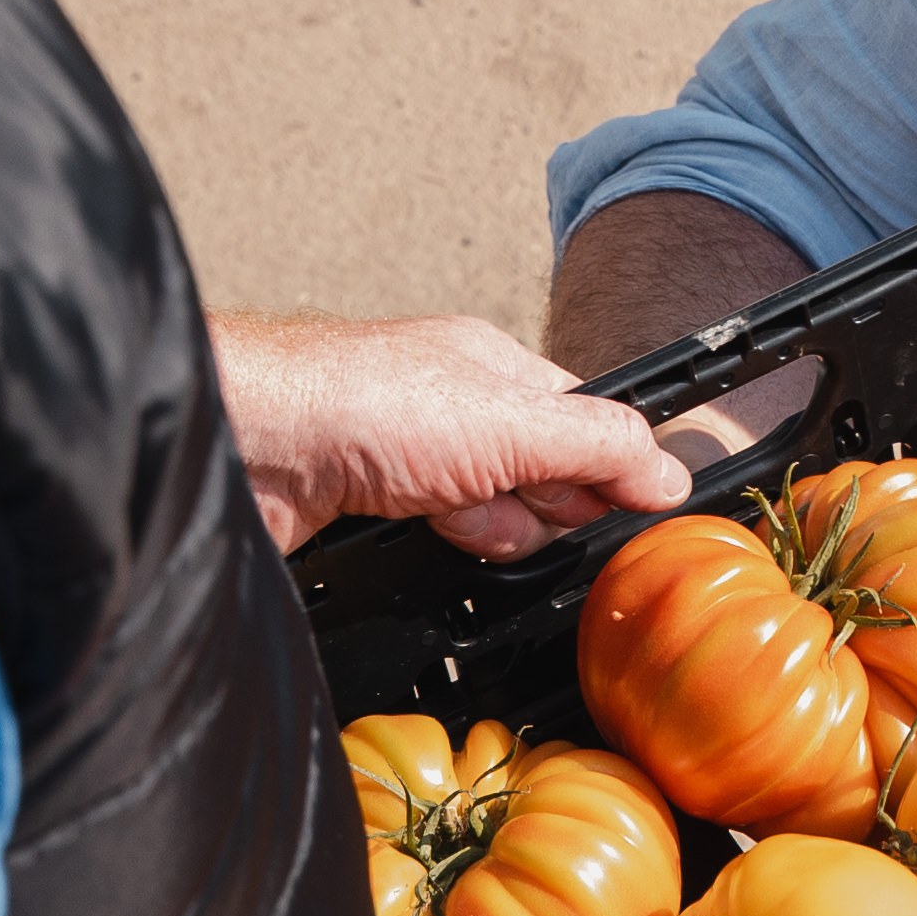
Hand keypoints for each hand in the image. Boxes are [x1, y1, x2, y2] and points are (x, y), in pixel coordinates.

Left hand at [211, 312, 693, 559]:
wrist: (248, 444)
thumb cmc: (362, 402)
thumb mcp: (513, 422)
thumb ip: (599, 447)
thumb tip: (668, 473)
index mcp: (497, 369)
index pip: (585, 423)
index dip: (608, 469)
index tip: (628, 511)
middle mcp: (455, 408)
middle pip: (542, 475)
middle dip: (542, 504)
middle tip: (518, 504)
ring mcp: (411, 458)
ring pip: (490, 513)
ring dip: (490, 530)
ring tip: (458, 518)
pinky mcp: (370, 506)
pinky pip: (437, 538)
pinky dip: (444, 546)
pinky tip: (428, 538)